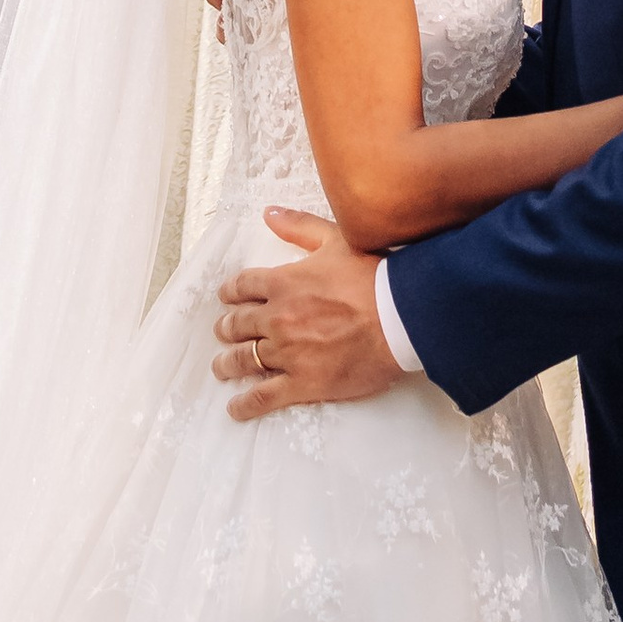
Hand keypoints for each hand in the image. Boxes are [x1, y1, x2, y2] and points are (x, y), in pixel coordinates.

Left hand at [212, 207, 401, 420]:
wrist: (400, 316)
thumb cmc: (372, 275)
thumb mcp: (335, 239)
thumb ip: (298, 226)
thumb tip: (269, 213)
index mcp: (282, 283)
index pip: (242, 286)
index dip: (231, 292)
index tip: (228, 297)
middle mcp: (277, 318)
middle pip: (238, 324)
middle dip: (227, 328)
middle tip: (224, 331)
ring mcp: (287, 353)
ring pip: (244, 360)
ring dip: (228, 364)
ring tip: (222, 367)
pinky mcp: (303, 382)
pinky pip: (264, 396)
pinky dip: (246, 404)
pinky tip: (236, 408)